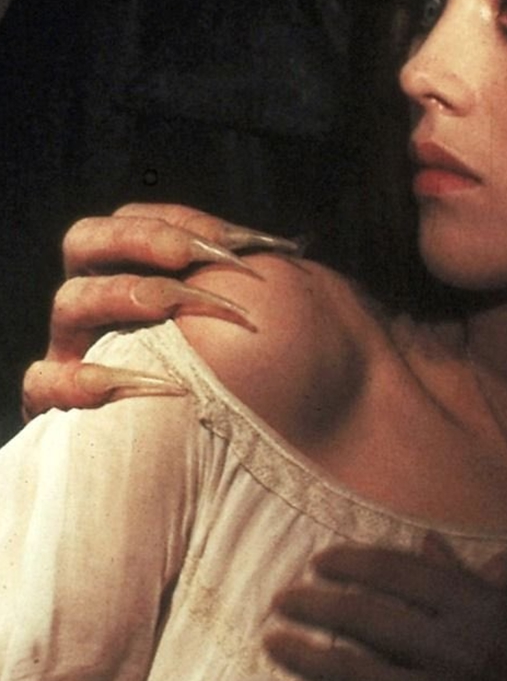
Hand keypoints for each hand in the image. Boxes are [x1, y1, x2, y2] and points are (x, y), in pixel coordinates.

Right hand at [21, 203, 299, 417]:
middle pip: (86, 241)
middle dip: (140, 238)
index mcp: (142, 275)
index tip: (236, 244)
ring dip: (127, 294)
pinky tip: (148, 382)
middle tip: (193, 258)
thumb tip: (286, 246)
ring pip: (70, 301)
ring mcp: (80, 354)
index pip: (134, 220)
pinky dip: (84, 379)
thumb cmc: (280, 379)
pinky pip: (46, 383)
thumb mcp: (277, 317)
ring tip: (174, 305)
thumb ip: (264, 278)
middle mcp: (104, 308)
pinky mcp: (67, 410)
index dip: (179, 222)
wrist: (278, 459)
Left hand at [265, 533, 506, 680]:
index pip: (399, 573)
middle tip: (281, 600)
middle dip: (314, 604)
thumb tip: (423, 543)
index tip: (318, 561)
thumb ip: (465, 582)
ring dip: (304, 656)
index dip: (350, 563)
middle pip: (367, 618)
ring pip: (355, 675)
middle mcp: (462, 652)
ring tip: (274, 642)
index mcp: (482, 607)